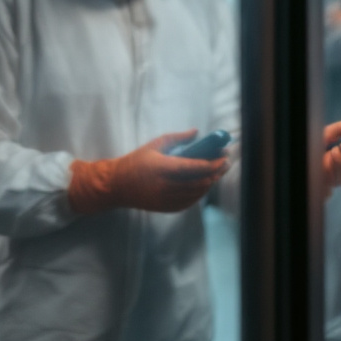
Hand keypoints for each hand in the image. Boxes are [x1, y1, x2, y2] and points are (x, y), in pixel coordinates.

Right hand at [68, 130, 228, 214]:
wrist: (115, 186)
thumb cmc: (136, 162)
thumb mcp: (155, 145)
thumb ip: (178, 138)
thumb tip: (197, 132)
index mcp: (162, 168)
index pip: (195, 167)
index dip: (213, 163)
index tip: (224, 156)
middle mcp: (165, 186)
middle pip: (200, 181)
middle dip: (217, 172)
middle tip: (225, 163)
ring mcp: (166, 199)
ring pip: (197, 193)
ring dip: (210, 182)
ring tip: (218, 172)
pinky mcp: (166, 208)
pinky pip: (190, 201)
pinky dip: (200, 193)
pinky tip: (205, 184)